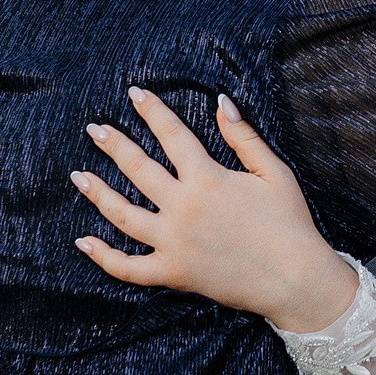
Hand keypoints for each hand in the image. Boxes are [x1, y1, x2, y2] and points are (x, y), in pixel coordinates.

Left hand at [73, 87, 357, 331]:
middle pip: (138, 169)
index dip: (152, 112)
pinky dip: (103, 257)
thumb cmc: (290, 223)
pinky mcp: (173, 273)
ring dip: (98, 193)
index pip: (172, 135)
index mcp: (208, 179)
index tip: (134, 94)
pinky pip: (129, 268)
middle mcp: (183, 208)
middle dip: (113, 145)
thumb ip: (243, 137)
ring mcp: (174, 243)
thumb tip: (220, 101)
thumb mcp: (273, 172)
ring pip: (123, 215)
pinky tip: (84, 241)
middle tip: (94, 129)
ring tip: (79, 176)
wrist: (296, 280)